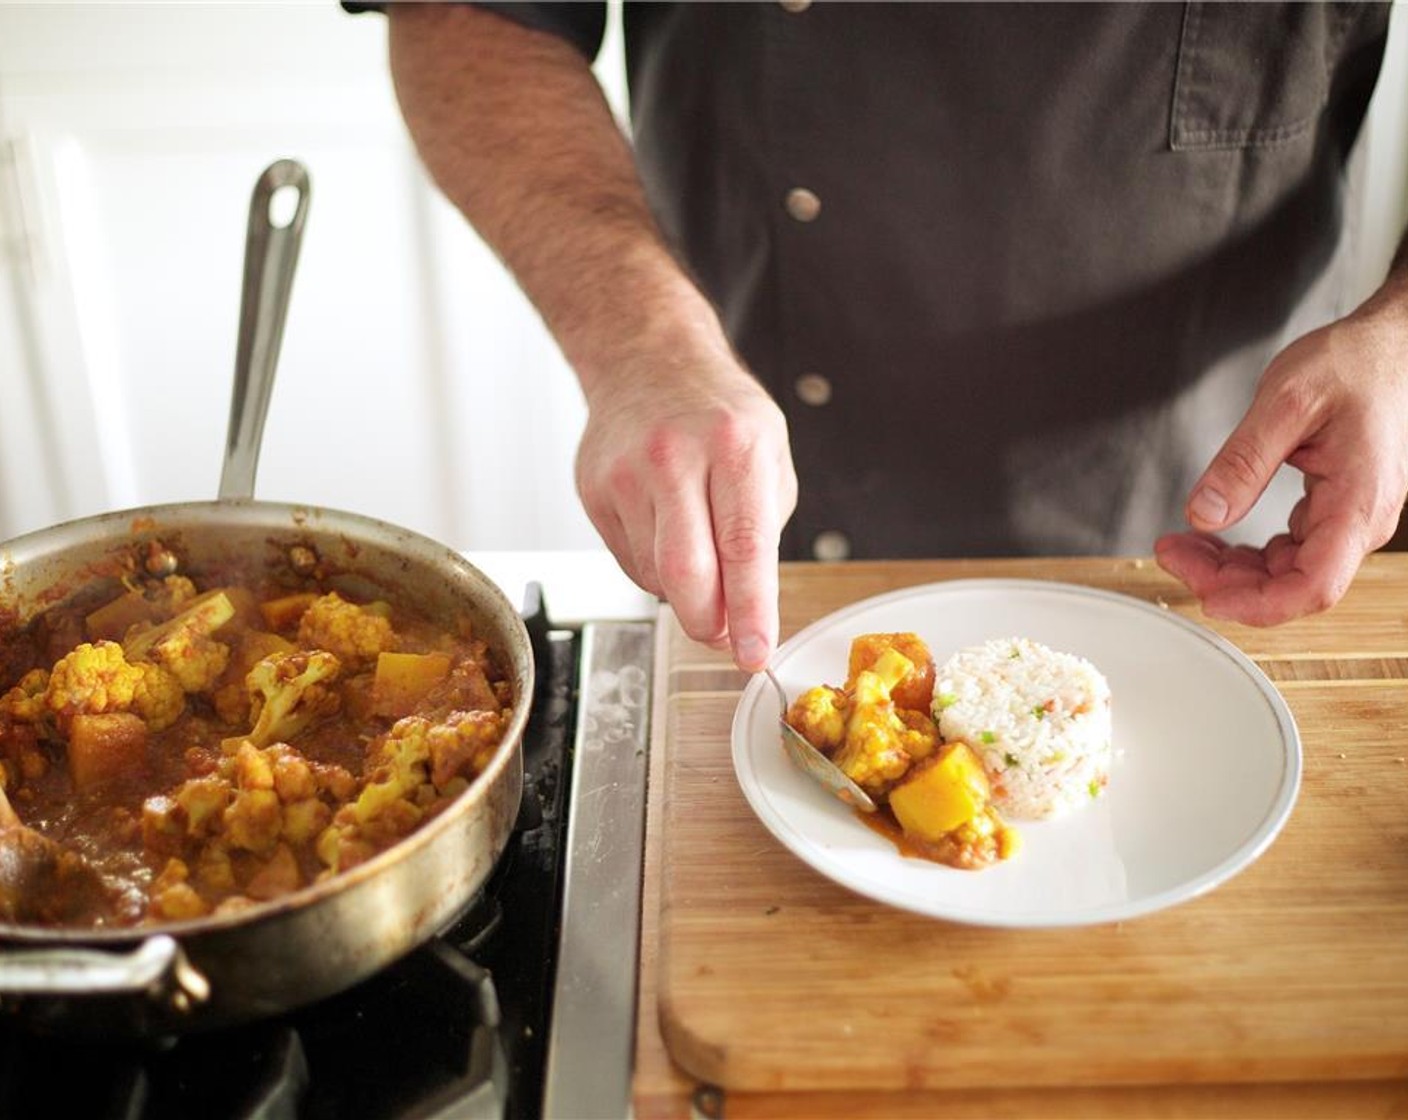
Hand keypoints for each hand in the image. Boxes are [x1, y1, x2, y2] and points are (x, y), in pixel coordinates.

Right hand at [575, 346, 797, 670]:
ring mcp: (625, 474)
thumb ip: (761, 535)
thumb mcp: (770, 458)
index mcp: (734, 446)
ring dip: (684, 590)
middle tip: (727, 636)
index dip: (751, 612)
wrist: (648, 359)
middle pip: (685, 575)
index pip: (743, 547)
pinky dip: (655, 567)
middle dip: (708, 624)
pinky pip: (629, 561)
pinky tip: (666, 530)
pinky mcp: (594, 490)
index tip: (755, 654)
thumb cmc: (719, 414)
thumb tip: (744, 612)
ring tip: (698, 546)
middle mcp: (675, 458)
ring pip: (655, 576)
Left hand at [1155, 294, 1407, 625]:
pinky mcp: (1331, 512)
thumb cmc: (1348, 366)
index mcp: (1358, 502)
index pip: (1314, 585)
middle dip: (1226, 582)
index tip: (1207, 598)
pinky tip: (1210, 539)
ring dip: (1229, 570)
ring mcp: (1346, 521)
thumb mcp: (1284, 403)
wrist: (1381, 348)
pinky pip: (1285, 552)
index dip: (1259, 604)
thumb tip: (1205, 514)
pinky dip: (1243, 553)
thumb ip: (1243, 462)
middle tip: (1172, 553)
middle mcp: (1359, 522)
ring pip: (1284, 573)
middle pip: (1292, 585)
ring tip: (1180, 545)